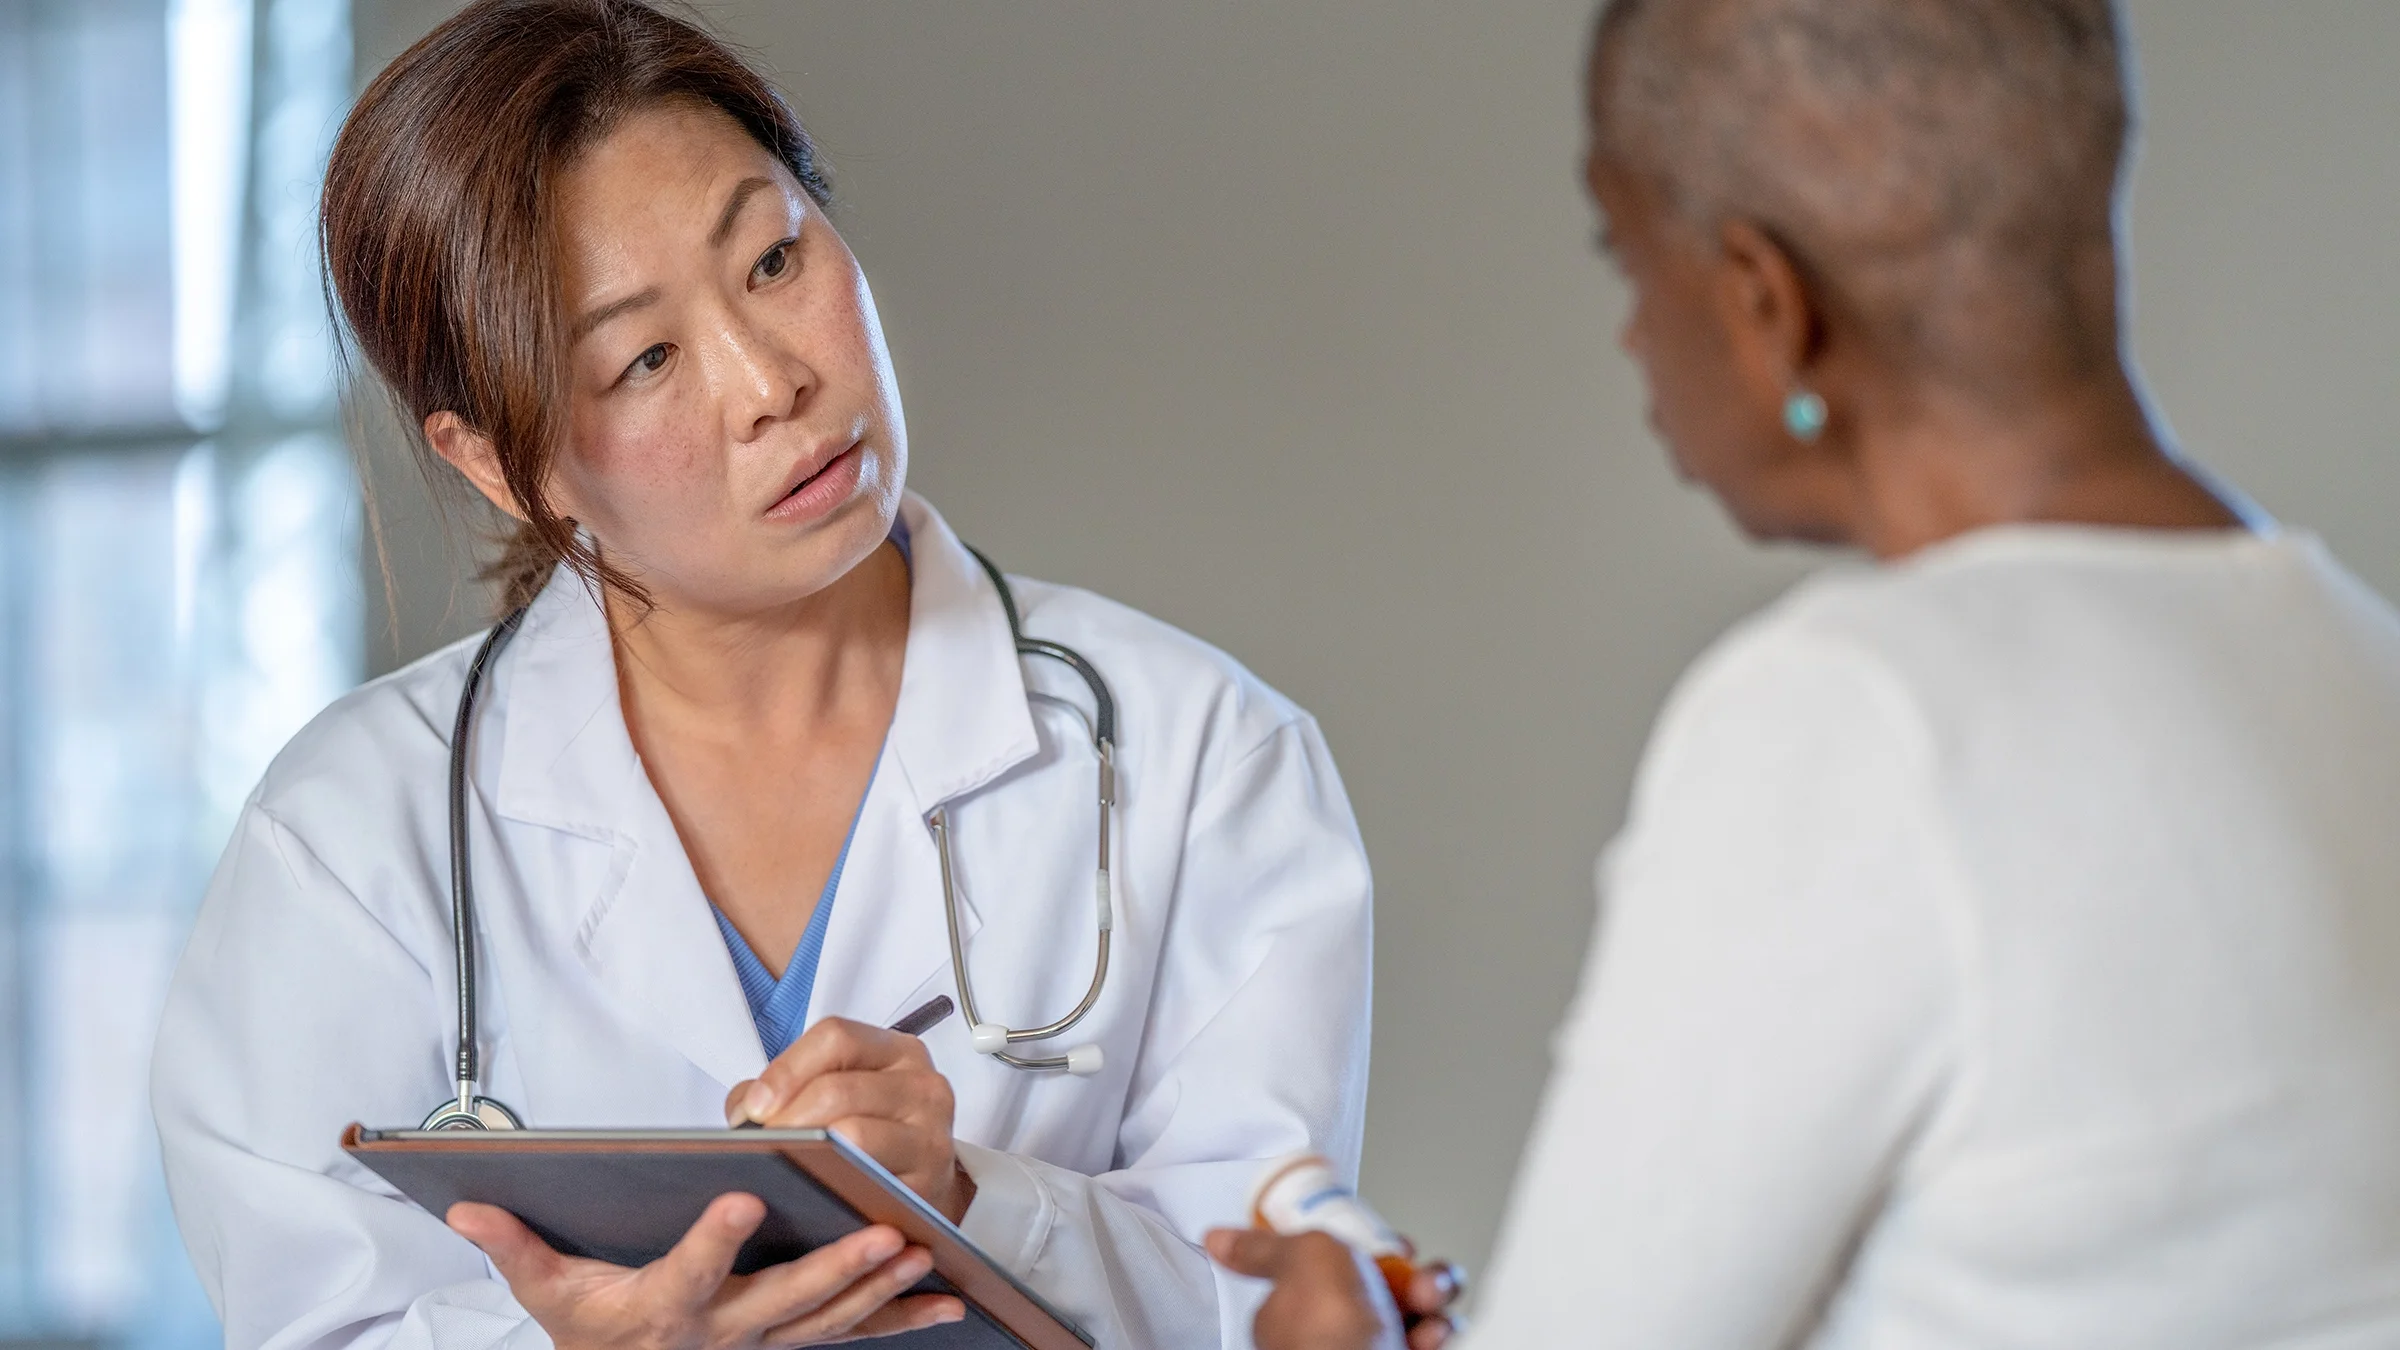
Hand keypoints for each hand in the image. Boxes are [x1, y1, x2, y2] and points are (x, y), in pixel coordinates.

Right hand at [449, 1192, 961, 1349]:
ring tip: (922, 1250)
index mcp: (659, 1311)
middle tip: (881, 1232)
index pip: (688, 1274)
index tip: (741, 1197)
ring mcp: (761, 1345)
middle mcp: (719, 1334)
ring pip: (829, 1319)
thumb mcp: (544, 1292)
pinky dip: (903, 1320)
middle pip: (784, 1302)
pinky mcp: (789, 1346)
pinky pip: (854, 1335)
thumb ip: (512, 1246)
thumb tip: (468, 1207)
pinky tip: (949, 1301)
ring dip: (880, 1289)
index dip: (713, 1241)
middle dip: (836, 1267)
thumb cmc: (588, 1331)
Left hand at [724, 1017, 973, 1222]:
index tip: (755, 1105)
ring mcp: (930, 1134)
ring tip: (784, 1163)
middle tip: (762, 1142)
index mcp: (896, 1051)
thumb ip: (788, 1087)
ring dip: (809, 1153)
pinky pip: (872, 1183)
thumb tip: (745, 1110)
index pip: (837, 1038)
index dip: (787, 1069)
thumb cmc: (872, 1131)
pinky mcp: (929, 1183)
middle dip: (789, 1118)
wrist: (922, 1182)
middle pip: (840, 1089)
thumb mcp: (839, 1091)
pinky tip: (814, 1190)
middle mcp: (922, 1085)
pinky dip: (836, 1186)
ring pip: (857, 1136)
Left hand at [1206, 1229, 1464, 1349]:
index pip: (1325, 1268)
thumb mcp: (1299, 1258)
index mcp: (1293, 1311)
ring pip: (1411, 1311)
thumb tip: (1218, 1239)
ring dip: (1430, 1296)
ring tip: (1431, 1300)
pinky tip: (1434, 1331)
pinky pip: (1429, 1338)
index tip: (1386, 1242)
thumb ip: (1263, 1247)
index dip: (1362, 1248)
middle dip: (1410, 1271)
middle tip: (1414, 1271)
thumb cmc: (1330, 1330)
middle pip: (1379, 1285)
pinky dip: (1438, 1331)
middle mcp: (1330, 1337)